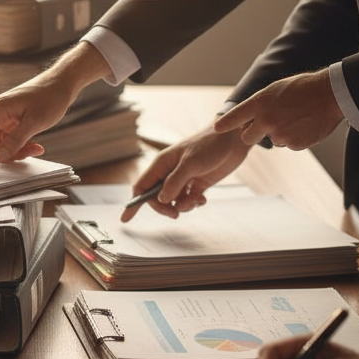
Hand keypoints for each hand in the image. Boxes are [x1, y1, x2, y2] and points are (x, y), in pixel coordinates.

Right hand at [0, 42, 109, 167]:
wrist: (63, 82)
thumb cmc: (50, 98)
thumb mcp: (35, 122)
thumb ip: (16, 141)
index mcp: (0, 109)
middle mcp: (1, 113)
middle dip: (8, 152)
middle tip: (29, 153)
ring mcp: (9, 116)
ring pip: (4, 142)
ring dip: (17, 150)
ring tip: (37, 148)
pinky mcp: (17, 119)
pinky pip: (13, 138)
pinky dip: (22, 144)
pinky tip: (37, 144)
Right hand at [120, 124, 249, 221]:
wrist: (232, 140)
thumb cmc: (209, 145)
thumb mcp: (190, 163)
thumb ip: (175, 182)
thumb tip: (162, 199)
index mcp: (161, 164)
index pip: (141, 187)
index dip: (133, 203)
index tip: (126, 219)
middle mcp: (169, 172)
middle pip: (156, 198)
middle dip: (164, 208)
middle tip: (176, 214)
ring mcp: (183, 178)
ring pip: (174, 201)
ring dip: (183, 206)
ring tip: (195, 201)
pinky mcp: (197, 183)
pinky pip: (189, 200)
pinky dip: (194, 203)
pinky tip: (202, 199)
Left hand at [214, 69, 343, 149]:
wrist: (331, 95)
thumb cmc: (304, 88)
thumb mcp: (276, 89)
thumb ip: (261, 105)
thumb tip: (251, 119)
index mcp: (259, 103)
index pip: (235, 116)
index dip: (225, 123)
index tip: (217, 128)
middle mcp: (266, 120)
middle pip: (247, 138)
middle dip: (252, 135)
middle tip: (265, 126)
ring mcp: (279, 134)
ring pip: (272, 140)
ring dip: (280, 133)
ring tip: (296, 117)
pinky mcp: (294, 144)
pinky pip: (289, 144)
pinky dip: (295, 138)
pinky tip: (305, 125)